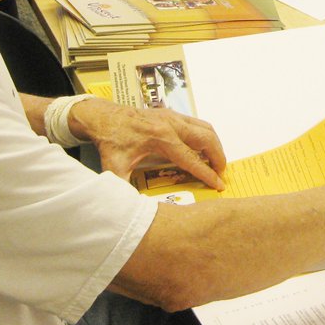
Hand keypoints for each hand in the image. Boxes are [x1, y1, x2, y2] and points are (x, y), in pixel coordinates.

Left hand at [70, 100, 226, 190]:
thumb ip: (124, 189)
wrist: (103, 117)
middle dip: (218, 157)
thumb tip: (130, 211)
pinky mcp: (172, 113)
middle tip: (221, 174)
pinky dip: (206, 136)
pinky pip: (198, 123)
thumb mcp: (115, 168)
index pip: (191, 159)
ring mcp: (174, 116)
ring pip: (206, 128)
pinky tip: (203, 149)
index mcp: (161, 138)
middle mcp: (172, 124)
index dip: (207, 174)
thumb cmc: (111, 141)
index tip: (219, 185)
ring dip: (215, 145)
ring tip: (216, 162)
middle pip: (207, 139)